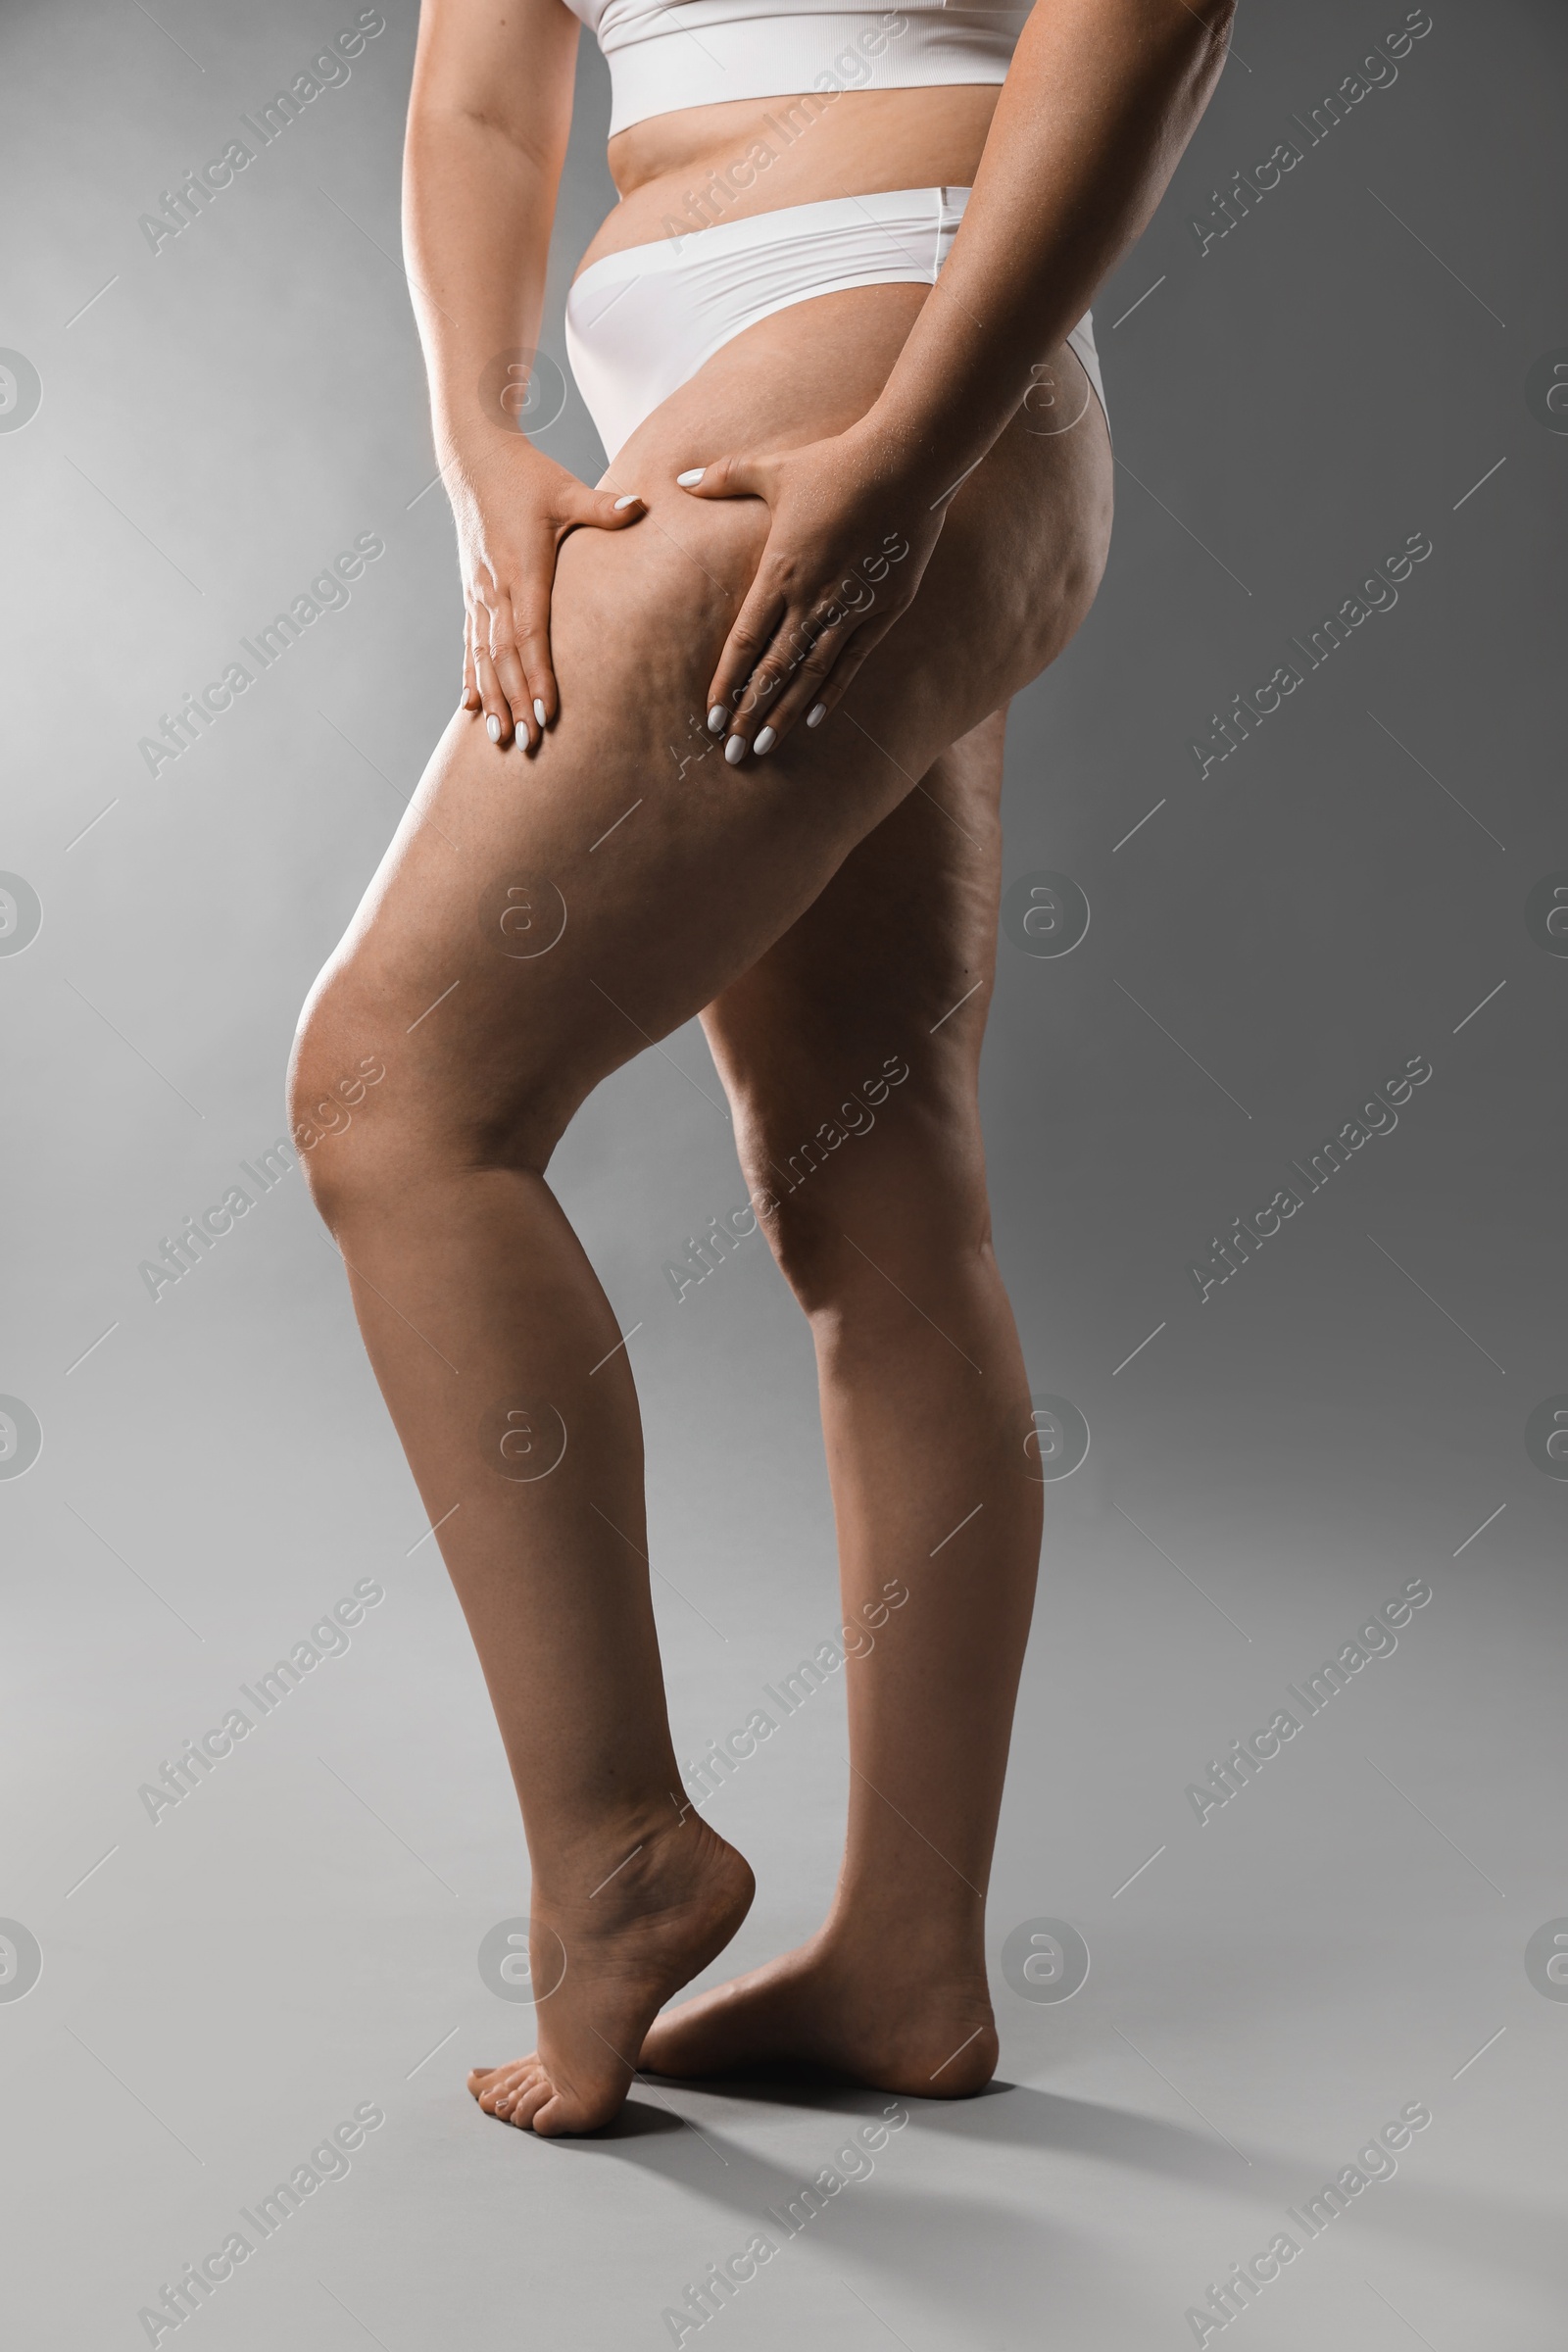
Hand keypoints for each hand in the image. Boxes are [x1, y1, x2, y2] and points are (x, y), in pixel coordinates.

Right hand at [448, 441, 644, 750]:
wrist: (474, 459)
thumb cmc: (526, 475)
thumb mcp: (565, 488)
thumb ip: (603, 506)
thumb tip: (643, 505)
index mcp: (522, 568)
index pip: (530, 634)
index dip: (537, 675)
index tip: (545, 712)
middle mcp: (495, 587)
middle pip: (505, 657)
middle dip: (516, 702)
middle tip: (527, 745)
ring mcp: (479, 592)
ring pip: (483, 657)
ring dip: (492, 699)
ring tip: (500, 738)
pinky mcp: (472, 593)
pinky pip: (470, 644)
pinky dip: (471, 678)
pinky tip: (471, 709)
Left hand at [675, 430, 946, 761]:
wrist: (906, 463)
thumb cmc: (837, 463)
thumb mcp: (773, 467)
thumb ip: (726, 478)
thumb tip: (684, 480)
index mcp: (779, 570)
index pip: (744, 641)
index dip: (726, 682)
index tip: (712, 718)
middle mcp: (811, 598)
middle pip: (772, 669)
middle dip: (750, 714)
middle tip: (733, 754)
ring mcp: (849, 607)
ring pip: (810, 674)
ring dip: (786, 713)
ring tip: (766, 746)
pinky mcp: (884, 608)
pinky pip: (852, 660)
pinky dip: (832, 690)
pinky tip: (815, 717)